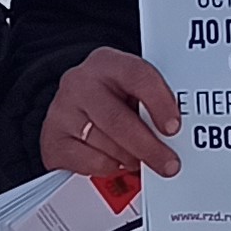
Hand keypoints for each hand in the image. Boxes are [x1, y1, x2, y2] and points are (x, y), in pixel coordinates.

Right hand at [43, 48, 182, 179]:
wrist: (71, 109)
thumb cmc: (112, 99)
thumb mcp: (131, 91)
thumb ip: (151, 102)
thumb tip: (178, 133)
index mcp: (107, 63)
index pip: (137, 76)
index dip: (159, 103)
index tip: (173, 128)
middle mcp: (80, 82)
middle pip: (119, 120)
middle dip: (149, 147)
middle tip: (169, 164)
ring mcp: (62, 111)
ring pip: (106, 145)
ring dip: (130, 160)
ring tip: (141, 162)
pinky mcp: (52, 140)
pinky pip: (90, 162)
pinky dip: (109, 168)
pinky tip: (116, 162)